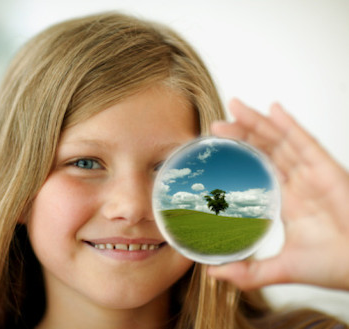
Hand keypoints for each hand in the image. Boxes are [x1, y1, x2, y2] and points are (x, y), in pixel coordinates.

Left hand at [207, 99, 348, 290]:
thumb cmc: (335, 266)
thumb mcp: (282, 268)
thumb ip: (248, 272)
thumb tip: (214, 273)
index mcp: (286, 199)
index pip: (257, 168)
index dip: (238, 155)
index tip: (215, 148)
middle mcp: (297, 182)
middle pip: (265, 149)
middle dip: (241, 133)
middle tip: (216, 123)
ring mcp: (312, 173)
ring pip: (280, 140)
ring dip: (257, 122)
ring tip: (235, 108)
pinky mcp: (327, 169)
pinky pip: (305, 142)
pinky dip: (289, 124)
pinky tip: (273, 109)